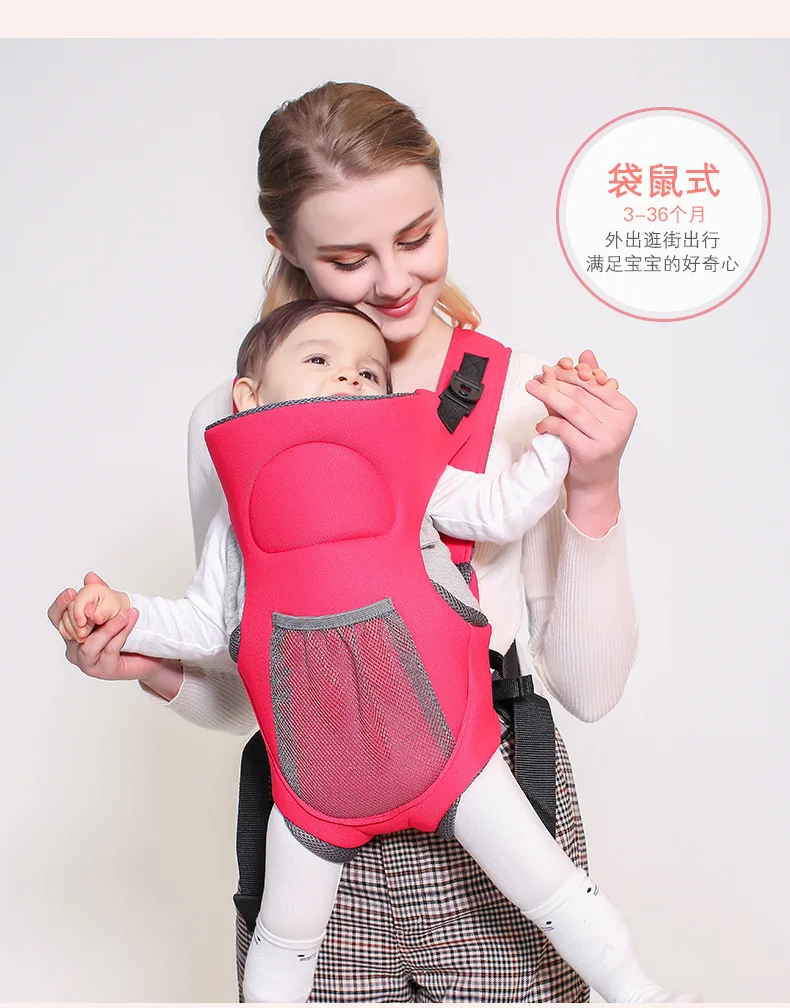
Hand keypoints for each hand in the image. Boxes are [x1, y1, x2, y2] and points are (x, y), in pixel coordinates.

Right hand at [48, 573, 161, 682]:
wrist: (149, 653)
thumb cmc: (125, 632)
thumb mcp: (112, 609)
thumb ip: (101, 593)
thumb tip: (90, 577)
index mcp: (73, 632)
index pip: (57, 618)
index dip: (60, 605)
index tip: (72, 592)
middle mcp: (75, 649)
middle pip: (70, 632)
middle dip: (84, 617)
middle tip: (100, 604)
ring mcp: (88, 662)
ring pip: (90, 645)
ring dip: (107, 628)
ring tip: (124, 614)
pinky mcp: (105, 670)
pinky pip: (109, 651)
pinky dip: (120, 634)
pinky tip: (130, 621)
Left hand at [525, 349, 635, 494]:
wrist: (595, 483)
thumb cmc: (594, 445)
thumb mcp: (595, 414)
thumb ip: (591, 385)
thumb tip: (586, 354)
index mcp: (626, 409)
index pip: (595, 384)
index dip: (572, 374)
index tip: (553, 368)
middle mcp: (620, 423)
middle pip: (582, 394)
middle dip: (557, 383)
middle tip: (537, 377)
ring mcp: (608, 437)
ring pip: (571, 408)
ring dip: (548, 396)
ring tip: (532, 388)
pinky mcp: (591, 450)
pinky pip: (564, 428)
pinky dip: (549, 423)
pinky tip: (541, 424)